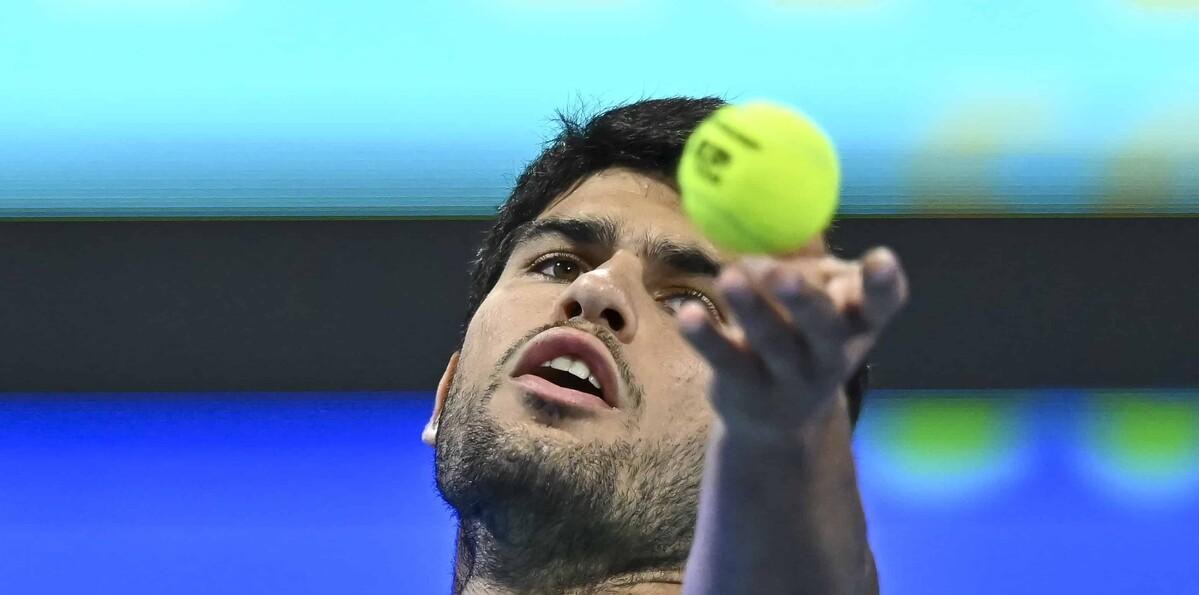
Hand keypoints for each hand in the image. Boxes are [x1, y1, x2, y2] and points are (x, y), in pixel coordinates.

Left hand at [677, 247, 908, 441]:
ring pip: (771, 341)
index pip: (881, 306)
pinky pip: (725, 360)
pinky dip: (706, 336)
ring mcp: (790, 377)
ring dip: (750, 308)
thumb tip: (787, 203)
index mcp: (857, 325)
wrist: (779, 421)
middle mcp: (831, 354)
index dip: (883, 284)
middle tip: (780, 273)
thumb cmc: (801, 336)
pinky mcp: (747, 389)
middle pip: (822, 327)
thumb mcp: (818, 302)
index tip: (880, 257)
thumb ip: (810, 262)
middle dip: (802, 298)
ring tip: (729, 276)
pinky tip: (688, 312)